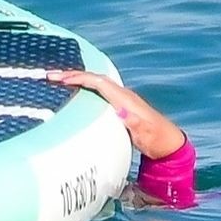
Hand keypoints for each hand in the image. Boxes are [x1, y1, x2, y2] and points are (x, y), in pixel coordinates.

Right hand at [47, 69, 186, 159]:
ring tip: (56, 80)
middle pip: (94, 79)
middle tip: (50, 76)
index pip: (99, 82)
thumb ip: (134, 123)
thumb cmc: (157, 140)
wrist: (169, 144)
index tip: (60, 79)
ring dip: (77, 80)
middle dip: (72, 75)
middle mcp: (122, 95)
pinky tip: (74, 93)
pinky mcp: (120, 106)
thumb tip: (121, 112)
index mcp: (125, 99)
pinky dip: (84, 88)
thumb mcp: (146, 133)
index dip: (80, 78)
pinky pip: (98, 91)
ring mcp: (121, 100)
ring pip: (95, 84)